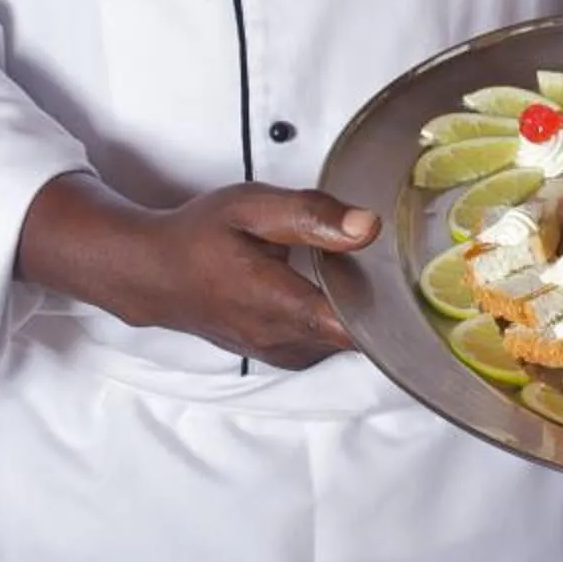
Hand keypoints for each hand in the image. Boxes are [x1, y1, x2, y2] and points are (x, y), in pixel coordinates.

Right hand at [17, 172, 380, 371]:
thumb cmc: (199, 236)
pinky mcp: (277, 353)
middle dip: (379, 302)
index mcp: (279, 303)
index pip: (355, 328)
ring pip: (340, 340)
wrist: (151, 274)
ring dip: (356, 312)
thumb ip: (311, 216)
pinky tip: (335, 287)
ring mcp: (279, 351)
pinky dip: (334, 319)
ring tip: (365, 270)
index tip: (411, 282)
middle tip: (396, 262)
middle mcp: (282, 338)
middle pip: (356, 334)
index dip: (391, 309)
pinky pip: (322, 342)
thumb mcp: (251, 208)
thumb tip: (368, 225)